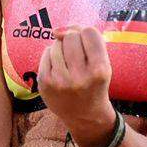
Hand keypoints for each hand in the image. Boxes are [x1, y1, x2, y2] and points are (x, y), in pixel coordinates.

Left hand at [37, 26, 115, 140]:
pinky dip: (52, 57)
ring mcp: (60, 81)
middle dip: (73, 40)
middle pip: (71, 36)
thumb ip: (87, 40)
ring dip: (62, 48)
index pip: (90, 32)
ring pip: (57, 44)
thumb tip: (56, 30)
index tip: (88, 45)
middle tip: (78, 56)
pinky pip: (46, 53)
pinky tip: (59, 70)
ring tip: (69, 64)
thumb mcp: (102, 63)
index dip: (87, 34)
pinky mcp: (45, 83)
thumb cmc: (94, 83)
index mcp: (100, 70)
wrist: (85, 116)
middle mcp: (80, 76)